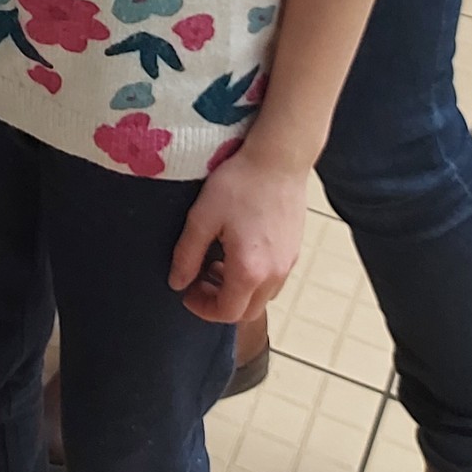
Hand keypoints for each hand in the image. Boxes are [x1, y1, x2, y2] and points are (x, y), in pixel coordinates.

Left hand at [168, 142, 307, 322]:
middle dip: (219, 304)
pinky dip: (253, 278)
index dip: (202, 308)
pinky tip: (239, 250)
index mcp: (249, 270)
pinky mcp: (294, 250)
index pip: (226, 312)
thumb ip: (187, 255)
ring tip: (217, 263)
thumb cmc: (240, 183)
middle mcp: (274, 274)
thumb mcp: (202, 217)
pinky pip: (273, 279)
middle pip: (246, 311)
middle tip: (199, 281)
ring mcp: (288, 263)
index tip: (186, 292)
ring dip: (237, 291)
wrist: (280, 158)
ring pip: (262, 296)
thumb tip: (177, 282)